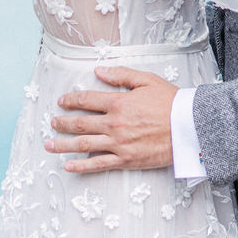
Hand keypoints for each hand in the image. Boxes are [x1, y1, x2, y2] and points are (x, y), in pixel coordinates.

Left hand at [47, 67, 176, 172]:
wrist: (189, 127)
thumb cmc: (171, 102)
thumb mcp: (147, 81)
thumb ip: (121, 76)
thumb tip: (99, 70)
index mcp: (119, 103)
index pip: (87, 100)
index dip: (71, 100)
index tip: (62, 101)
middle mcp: (114, 124)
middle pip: (80, 123)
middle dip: (63, 123)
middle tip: (52, 123)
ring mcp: (118, 144)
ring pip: (83, 144)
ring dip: (63, 145)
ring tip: (49, 145)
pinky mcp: (125, 160)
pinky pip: (98, 164)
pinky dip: (81, 166)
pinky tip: (68, 166)